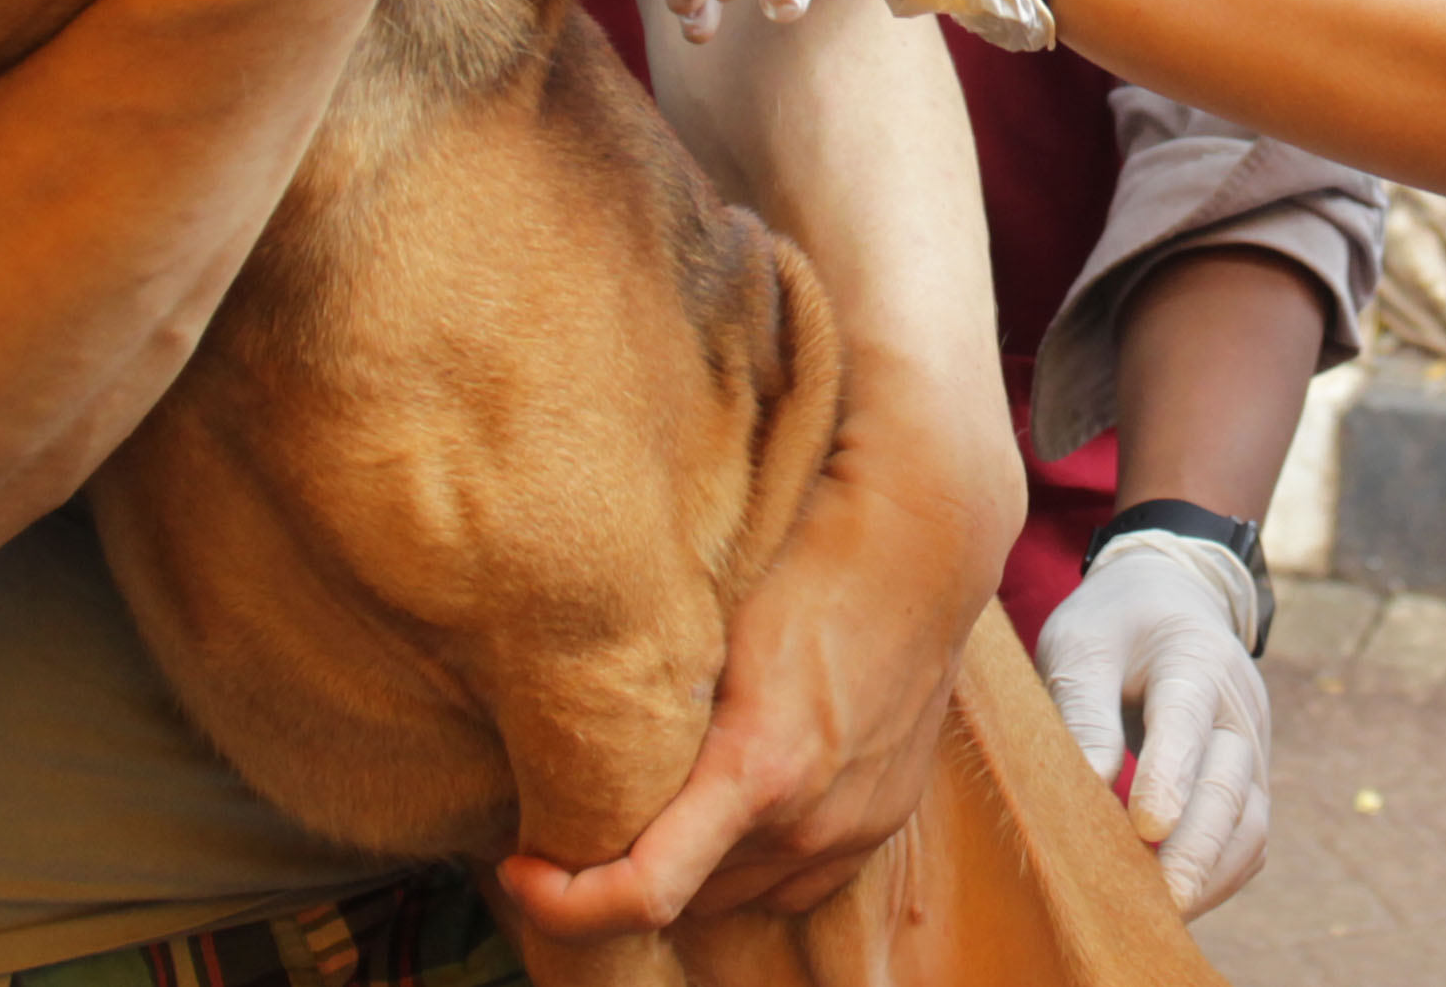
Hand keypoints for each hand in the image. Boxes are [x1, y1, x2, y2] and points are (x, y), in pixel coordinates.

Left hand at [495, 388, 1017, 929]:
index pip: (646, 892)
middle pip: (685, 897)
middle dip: (620, 873)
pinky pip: (796, 880)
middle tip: (572, 822)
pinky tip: (727, 811)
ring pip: (740, 894)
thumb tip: (564, 758)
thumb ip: (651, 718)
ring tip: (654, 809)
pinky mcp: (883, 820)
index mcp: (759, 769)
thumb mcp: (705, 632)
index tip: (520, 867)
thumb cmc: (803, 562)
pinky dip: (751, 864)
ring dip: (690, 869)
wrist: (924, 542)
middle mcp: (810, 820)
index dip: (565, 902)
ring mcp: (854, 827)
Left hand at [1038, 533, 1271, 916]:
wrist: (1167, 603)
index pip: (1186, 718)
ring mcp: (1252, 746)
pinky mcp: (1248, 781)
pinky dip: (1220, 874)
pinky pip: (1248, 838)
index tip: (1145, 826)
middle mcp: (1238, 705)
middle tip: (1162, 899)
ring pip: (1250, 821)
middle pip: (1231, 782)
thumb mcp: (1079, 644)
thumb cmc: (1112, 627)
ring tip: (1163, 912)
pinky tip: (1179, 901)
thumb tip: (1090, 785)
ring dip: (1211, 871)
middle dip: (1197, 846)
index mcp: (1194, 656)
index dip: (1170, 774)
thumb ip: (1084, 709)